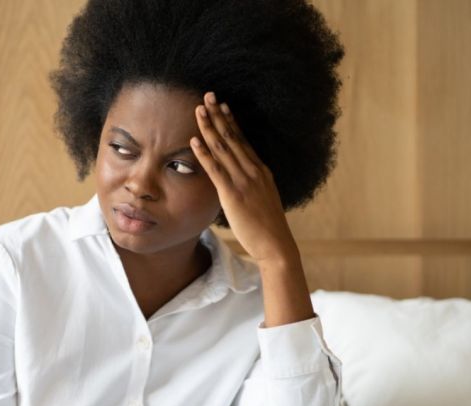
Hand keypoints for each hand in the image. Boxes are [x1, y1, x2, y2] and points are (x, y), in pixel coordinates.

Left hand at [191, 91, 297, 263]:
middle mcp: (253, 171)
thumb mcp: (262, 199)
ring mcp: (244, 181)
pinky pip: (215, 170)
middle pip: (232, 137)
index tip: (222, 105)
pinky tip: (194, 141)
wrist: (276, 244)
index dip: (231, 121)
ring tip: (198, 110)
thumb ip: (251, 186)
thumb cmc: (268, 227)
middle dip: (218, 115)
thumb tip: (239, 183)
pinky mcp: (233, 194)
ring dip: (209, 128)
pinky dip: (204, 153)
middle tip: (208, 96)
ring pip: (223, 148)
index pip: (243, 140)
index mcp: (261, 171)